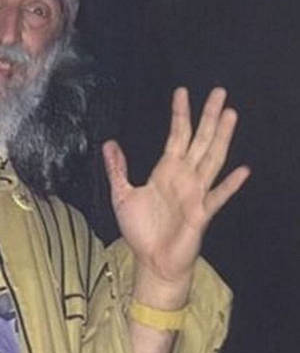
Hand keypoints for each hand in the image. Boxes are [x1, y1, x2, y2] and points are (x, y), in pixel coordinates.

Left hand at [102, 87, 249, 308]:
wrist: (151, 260)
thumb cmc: (140, 229)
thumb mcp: (121, 195)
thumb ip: (117, 169)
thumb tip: (109, 143)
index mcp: (166, 171)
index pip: (176, 136)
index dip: (179, 114)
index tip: (182, 92)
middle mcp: (184, 177)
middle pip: (200, 140)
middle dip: (208, 116)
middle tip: (219, 92)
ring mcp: (195, 194)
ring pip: (212, 159)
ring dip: (221, 138)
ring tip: (231, 115)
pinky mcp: (201, 214)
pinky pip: (218, 197)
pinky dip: (230, 184)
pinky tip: (242, 170)